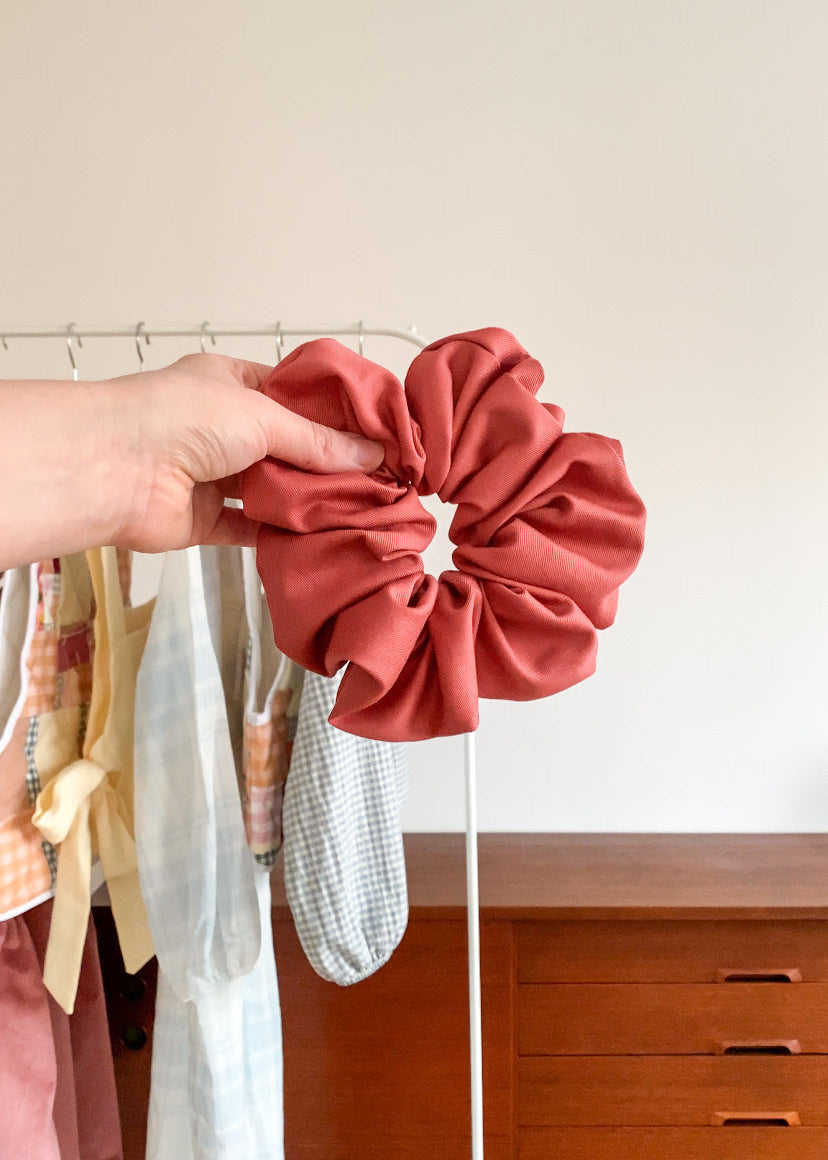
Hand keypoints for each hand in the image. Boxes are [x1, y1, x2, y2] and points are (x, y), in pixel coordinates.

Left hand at [109, 353, 383, 552]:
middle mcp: (221, 426)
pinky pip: (249, 528)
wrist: (114, 469)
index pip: (293, 394)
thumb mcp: (262, 416)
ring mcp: (211, 474)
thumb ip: (317, 441)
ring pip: (271, 489)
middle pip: (286, 446)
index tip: (376, 432)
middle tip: (378, 478)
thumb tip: (371, 456)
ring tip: (360, 509)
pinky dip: (279, 534)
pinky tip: (319, 537)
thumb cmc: (177, 419)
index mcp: (231, 383)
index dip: (333, 413)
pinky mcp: (203, 519)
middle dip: (327, 462)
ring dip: (306, 499)